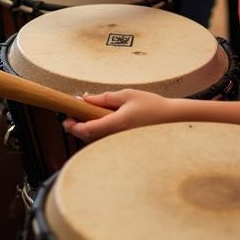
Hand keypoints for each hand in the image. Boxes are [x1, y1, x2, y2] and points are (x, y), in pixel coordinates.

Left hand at [63, 90, 181, 141]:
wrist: (173, 120)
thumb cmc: (152, 105)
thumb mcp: (126, 95)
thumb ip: (104, 99)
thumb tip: (86, 100)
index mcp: (117, 124)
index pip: (88, 129)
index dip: (73, 126)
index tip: (66, 119)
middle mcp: (118, 137)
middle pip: (89, 138)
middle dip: (77, 128)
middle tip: (71, 117)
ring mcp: (122, 142)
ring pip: (97, 140)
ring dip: (87, 129)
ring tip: (85, 116)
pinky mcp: (126, 144)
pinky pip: (107, 140)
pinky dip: (98, 132)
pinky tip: (100, 121)